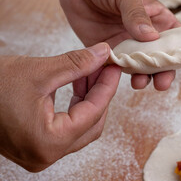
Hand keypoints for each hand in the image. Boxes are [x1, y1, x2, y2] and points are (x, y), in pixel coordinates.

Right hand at [0, 43, 120, 171]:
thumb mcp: (39, 71)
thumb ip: (77, 63)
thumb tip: (104, 53)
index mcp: (49, 142)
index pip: (93, 112)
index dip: (108, 86)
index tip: (115, 66)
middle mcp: (47, 154)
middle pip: (92, 123)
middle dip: (101, 93)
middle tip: (105, 68)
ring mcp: (41, 152)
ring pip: (82, 126)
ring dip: (90, 98)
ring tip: (91, 71)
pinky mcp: (37, 144)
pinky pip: (68, 126)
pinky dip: (76, 105)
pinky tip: (78, 82)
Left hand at [58, 0, 180, 90]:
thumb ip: (137, 14)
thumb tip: (151, 38)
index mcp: (158, 19)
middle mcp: (147, 36)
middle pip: (164, 59)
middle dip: (167, 72)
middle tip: (163, 82)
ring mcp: (129, 45)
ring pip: (143, 68)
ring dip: (146, 78)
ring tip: (141, 82)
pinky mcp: (110, 52)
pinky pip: (119, 67)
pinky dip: (122, 76)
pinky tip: (121, 78)